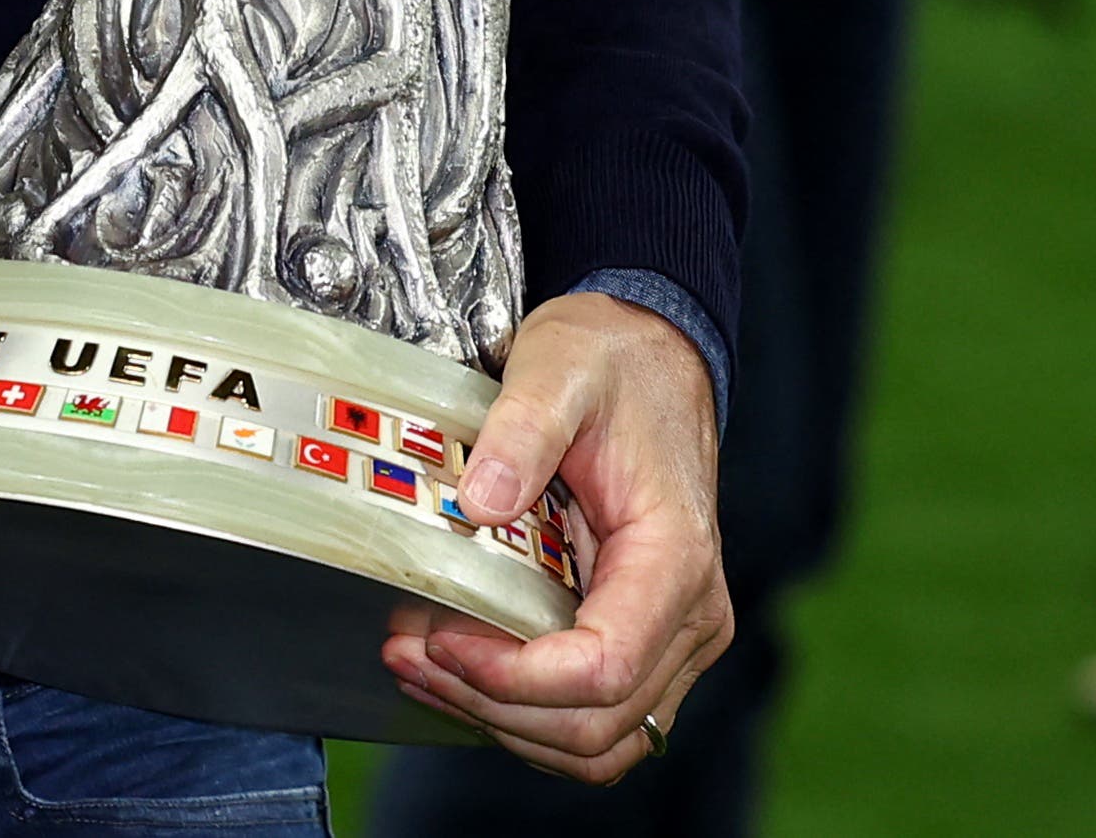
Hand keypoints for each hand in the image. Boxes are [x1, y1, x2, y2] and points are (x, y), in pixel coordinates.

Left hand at [383, 291, 730, 779]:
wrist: (652, 355)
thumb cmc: (613, 363)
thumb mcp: (560, 368)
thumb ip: (521, 430)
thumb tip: (476, 503)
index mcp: (676, 559)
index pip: (604, 668)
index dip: (514, 676)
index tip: (440, 638)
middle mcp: (690, 617)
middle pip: (595, 724)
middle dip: (489, 703)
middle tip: (406, 654)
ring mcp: (671, 638)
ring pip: (594, 740)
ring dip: (500, 719)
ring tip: (418, 665)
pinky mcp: (642, 639)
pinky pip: (589, 714)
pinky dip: (522, 711)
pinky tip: (455, 669)